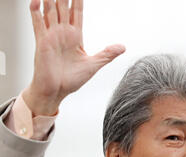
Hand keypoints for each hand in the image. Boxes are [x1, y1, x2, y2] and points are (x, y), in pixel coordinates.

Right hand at [23, 0, 125, 115]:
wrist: (56, 92)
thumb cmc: (71, 81)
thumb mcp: (93, 65)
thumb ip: (107, 54)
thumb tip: (123, 47)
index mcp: (75, 37)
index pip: (77, 12)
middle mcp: (62, 33)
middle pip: (63, 7)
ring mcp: (51, 36)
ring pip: (50, 11)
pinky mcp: (42, 43)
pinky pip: (37, 24)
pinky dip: (35, 11)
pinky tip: (36, 1)